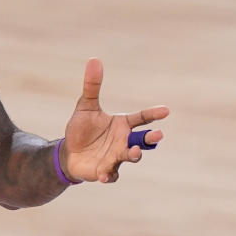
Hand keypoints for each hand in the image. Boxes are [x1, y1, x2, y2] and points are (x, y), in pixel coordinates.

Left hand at [63, 58, 169, 182]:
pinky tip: (104, 175)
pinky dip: (109, 175)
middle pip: (142, 140)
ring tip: (133, 151)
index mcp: (123, 125)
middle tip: (157, 135)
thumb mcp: (85, 106)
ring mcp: (116, 157)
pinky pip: (111, 174)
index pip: (141, 118)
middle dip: (151, 138)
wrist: (70, 152)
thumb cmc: (82, 129)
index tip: (166, 110)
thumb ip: (92, 86)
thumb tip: (94, 60)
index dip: (153, 114)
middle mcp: (124, 141)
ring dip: (133, 154)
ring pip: (130, 156)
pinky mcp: (106, 170)